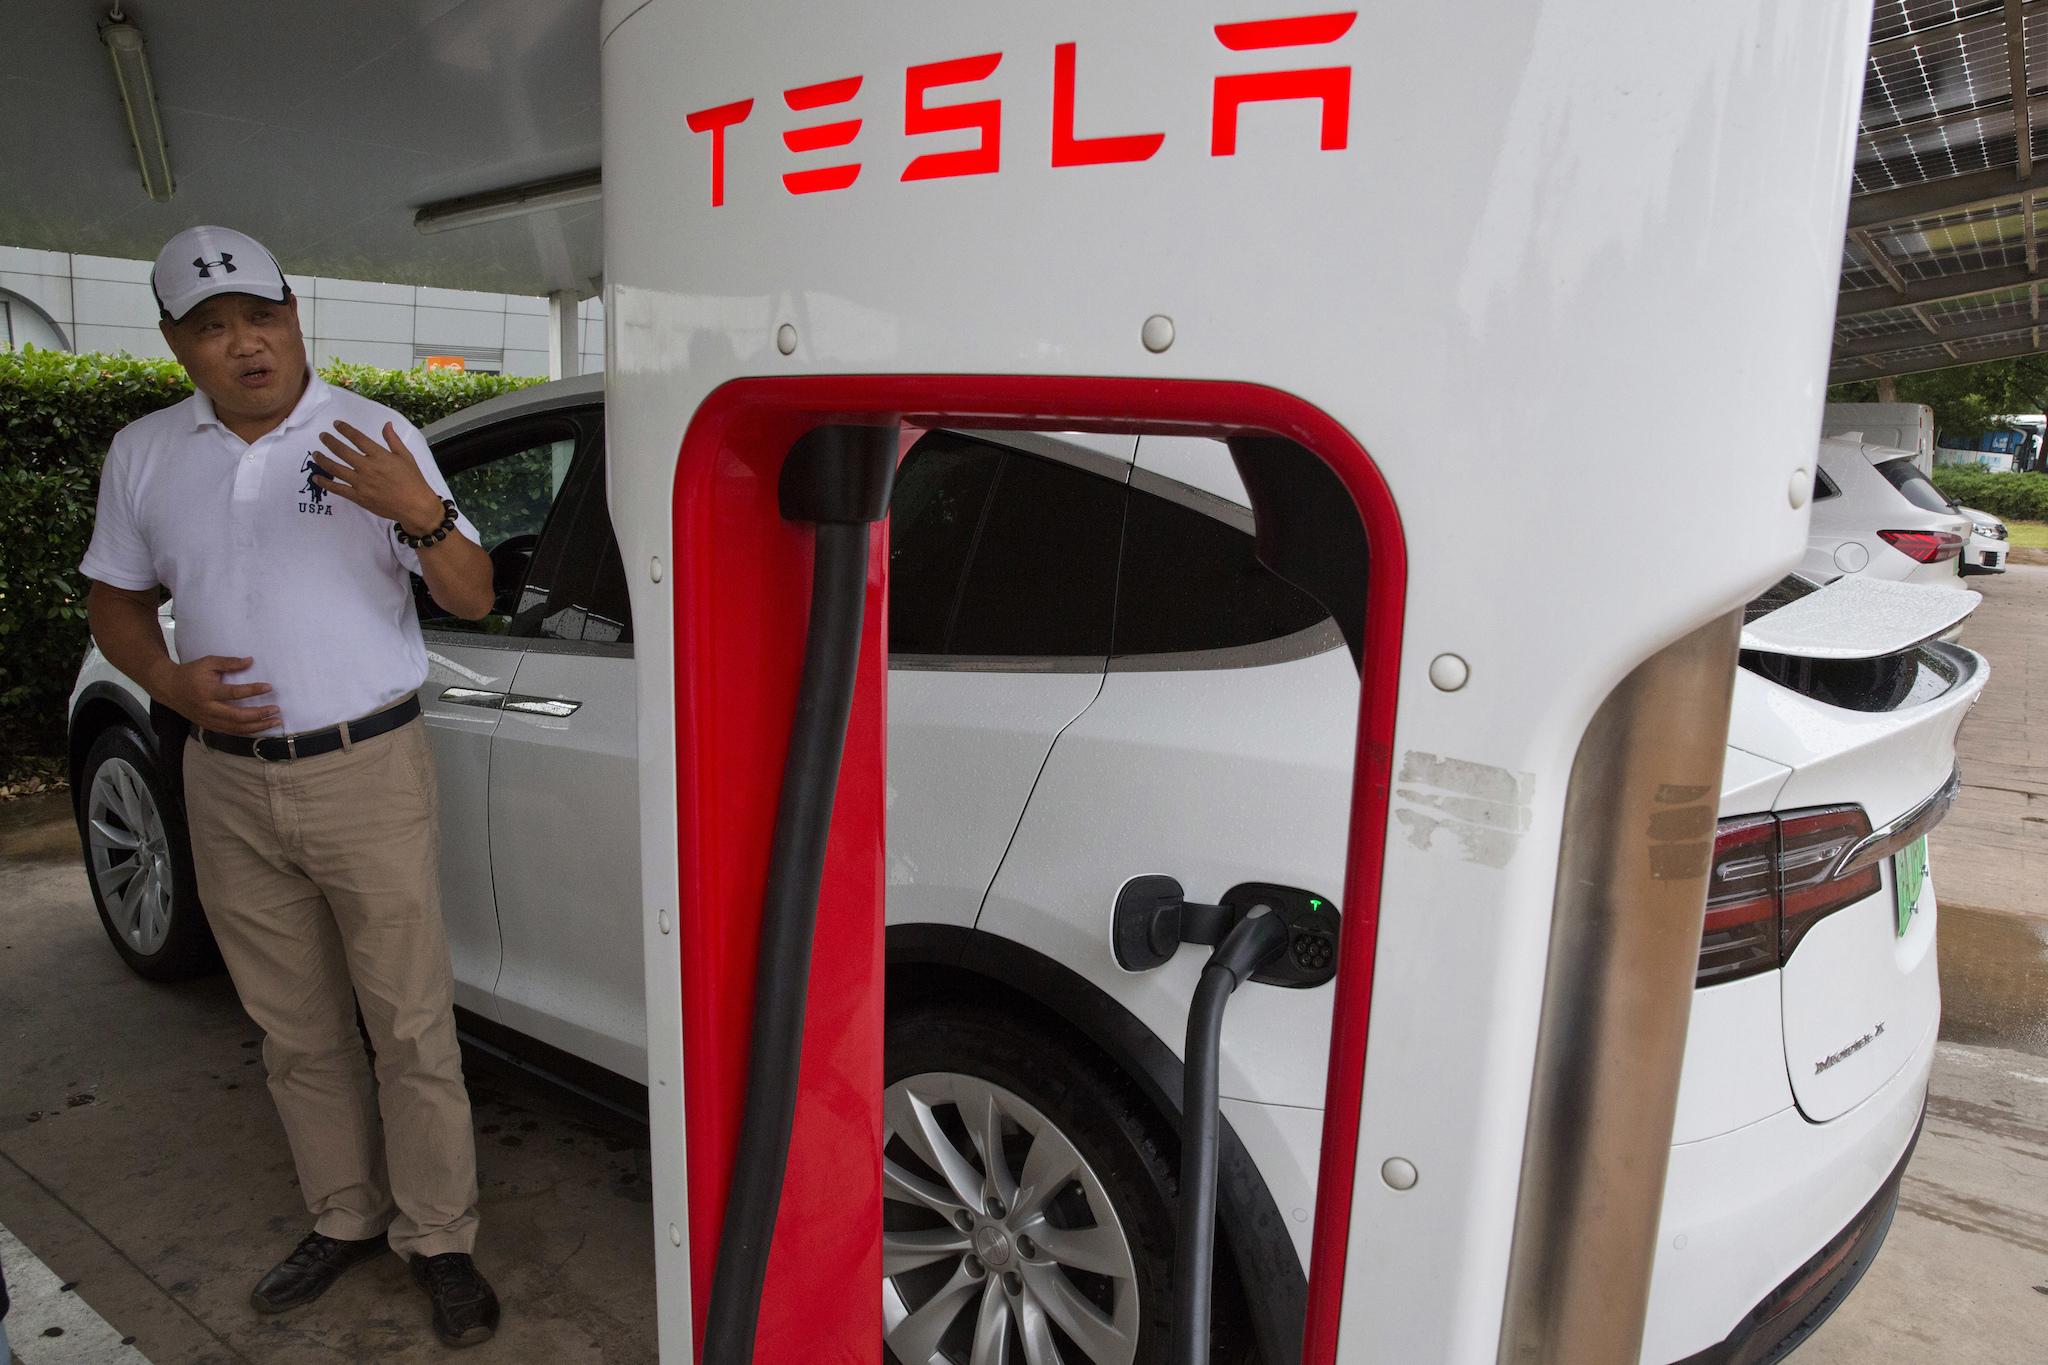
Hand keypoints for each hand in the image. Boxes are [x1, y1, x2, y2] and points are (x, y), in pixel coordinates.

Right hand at [157, 655, 279, 734]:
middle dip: (259, 715)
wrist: (168, 688)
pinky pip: (230, 732)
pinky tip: (259, 728)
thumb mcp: (208, 663)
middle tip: (276, 710)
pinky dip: (246, 731)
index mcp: (208, 691)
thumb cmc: (190, 673)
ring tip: (274, 722)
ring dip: (257, 726)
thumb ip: (229, 663)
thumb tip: (250, 661)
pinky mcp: (208, 726)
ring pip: (235, 728)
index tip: (269, 687)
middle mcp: (208, 708)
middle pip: (238, 716)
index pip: (234, 693)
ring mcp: (208, 719)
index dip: (253, 690)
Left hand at [309, 420, 444, 534]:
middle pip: (342, 451)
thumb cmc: (413, 480)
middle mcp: (367, 467)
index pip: (357, 438)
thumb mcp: (406, 457)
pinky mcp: (358, 497)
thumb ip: (393, 440)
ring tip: (316, 454)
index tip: (336, 424)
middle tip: (322, 436)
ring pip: (335, 469)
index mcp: (379, 456)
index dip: (345, 429)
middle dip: (330, 441)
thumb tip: (386, 424)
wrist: (415, 506)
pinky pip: (337, 489)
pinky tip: (316, 477)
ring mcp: (361, 483)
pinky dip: (325, 482)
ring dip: (323, 459)